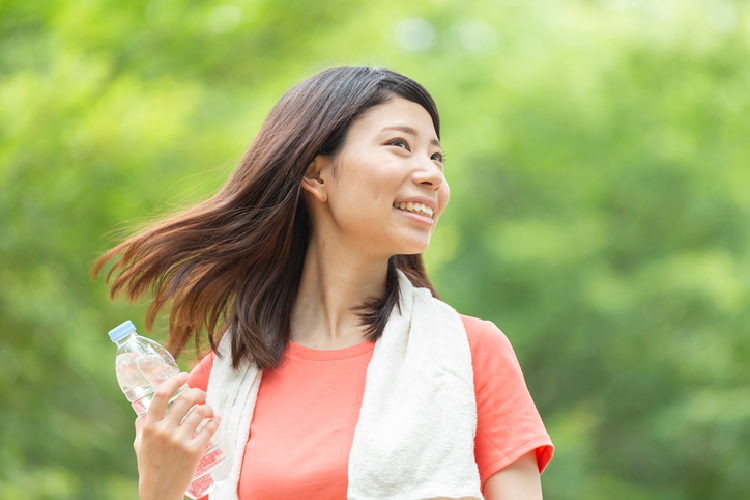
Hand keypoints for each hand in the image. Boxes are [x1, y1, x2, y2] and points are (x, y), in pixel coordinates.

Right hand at [133, 372, 220, 499]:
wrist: (159, 492)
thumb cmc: (150, 468)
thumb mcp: (140, 446)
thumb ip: (142, 428)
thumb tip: (141, 414)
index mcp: (149, 427)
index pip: (161, 395)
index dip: (174, 381)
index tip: (184, 375)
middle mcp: (164, 431)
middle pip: (185, 399)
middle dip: (197, 392)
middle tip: (201, 394)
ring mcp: (180, 441)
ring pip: (200, 411)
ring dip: (207, 407)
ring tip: (208, 410)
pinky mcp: (194, 451)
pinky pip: (209, 428)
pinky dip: (215, 420)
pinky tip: (216, 419)